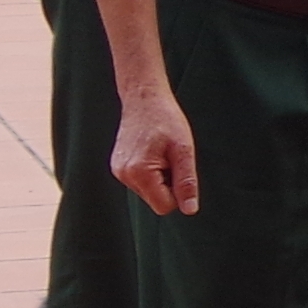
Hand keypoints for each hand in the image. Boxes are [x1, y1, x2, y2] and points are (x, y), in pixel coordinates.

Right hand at [113, 88, 199, 216]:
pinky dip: (150, 171)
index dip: (178, 192)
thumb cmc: (165, 119)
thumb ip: (186, 182)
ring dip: (160, 177)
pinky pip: (141, 181)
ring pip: (149, 191)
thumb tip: (189, 209)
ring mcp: (118, 171)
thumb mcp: (183, 150)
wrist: (144, 97)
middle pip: (156, 200)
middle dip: (168, 183)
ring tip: (160, 152)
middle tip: (170, 157)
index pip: (164, 206)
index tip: (178, 168)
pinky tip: (151, 151)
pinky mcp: (118, 166)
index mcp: (139, 173)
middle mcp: (124, 175)